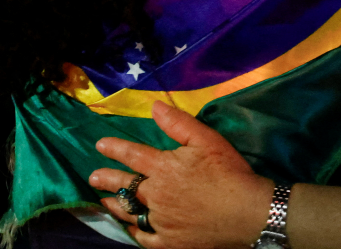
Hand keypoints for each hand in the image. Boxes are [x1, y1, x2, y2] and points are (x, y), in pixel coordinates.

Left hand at [89, 101, 272, 248]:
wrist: (247, 213)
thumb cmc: (229, 173)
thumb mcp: (207, 140)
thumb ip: (178, 123)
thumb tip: (154, 106)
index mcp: (164, 168)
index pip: (132, 155)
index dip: (114, 149)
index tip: (100, 145)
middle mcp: (155, 195)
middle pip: (124, 186)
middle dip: (106, 179)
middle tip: (93, 177)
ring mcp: (160, 222)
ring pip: (129, 213)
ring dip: (114, 204)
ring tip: (104, 200)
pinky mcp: (169, 242)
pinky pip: (144, 238)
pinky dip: (134, 232)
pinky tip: (130, 228)